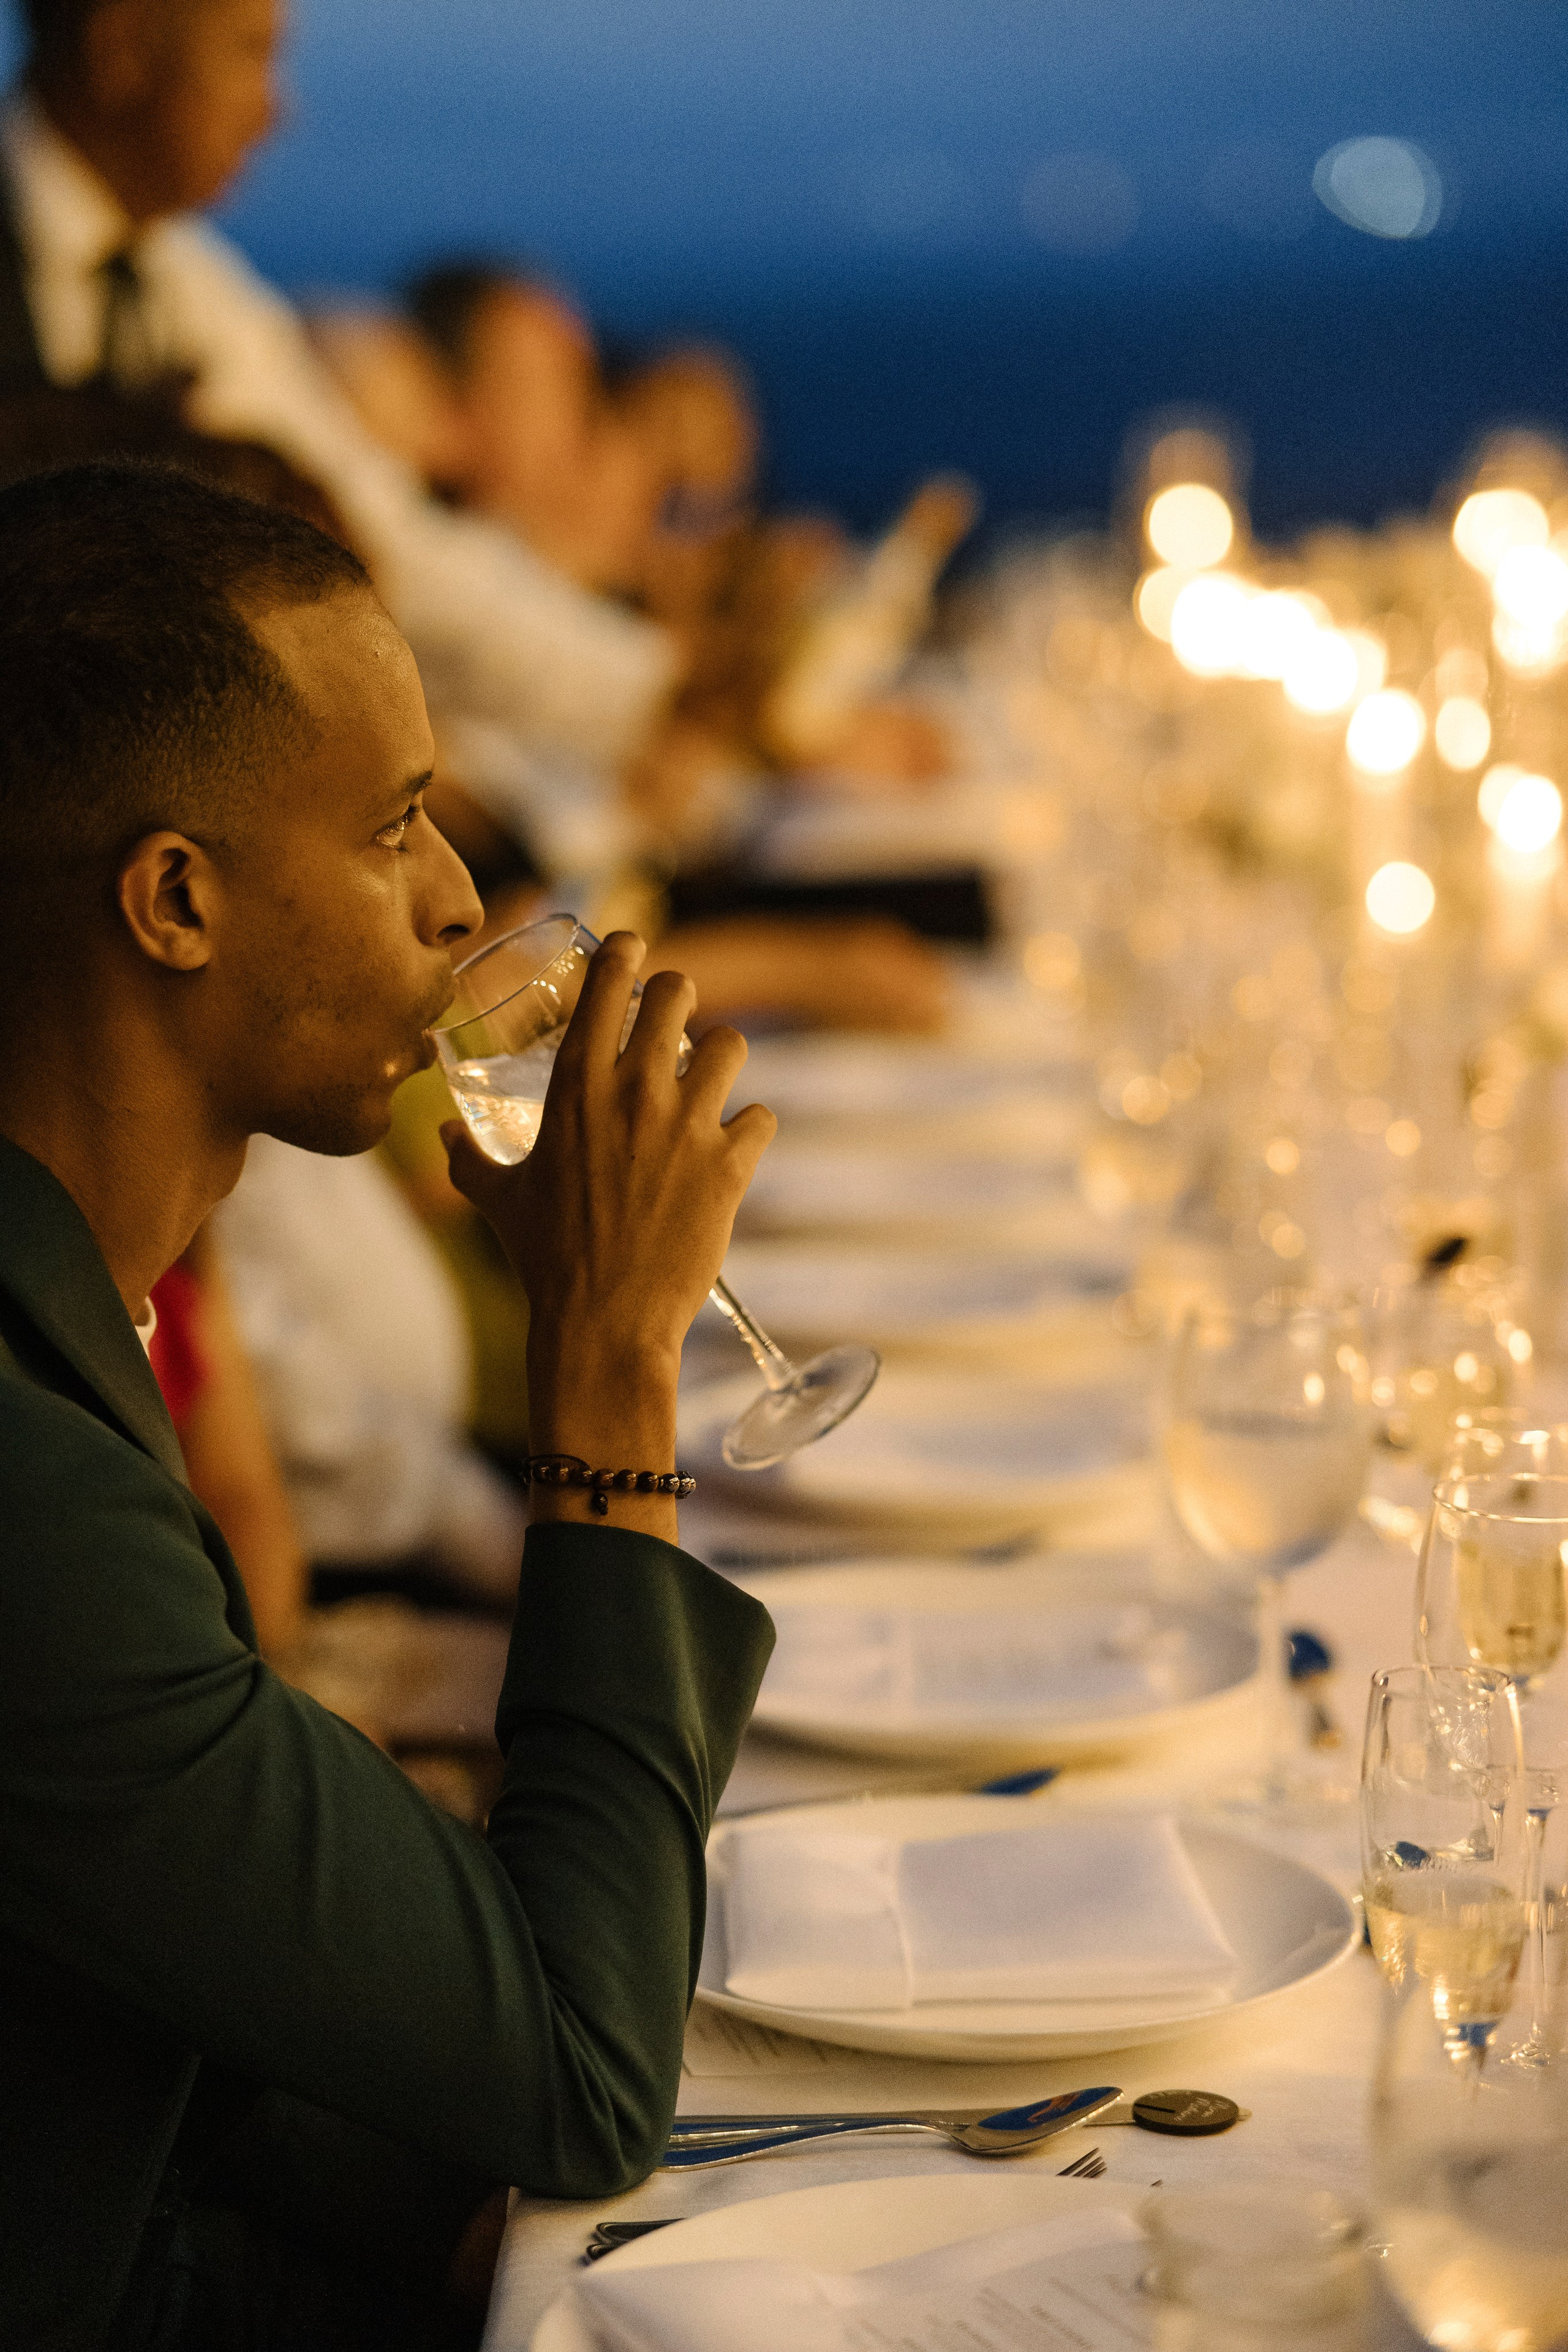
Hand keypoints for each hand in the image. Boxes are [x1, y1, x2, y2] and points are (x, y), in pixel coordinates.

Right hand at [442, 934, 774, 1530]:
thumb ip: (468, 1158)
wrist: (602, 1324)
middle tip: (672, 1020)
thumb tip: (441, 1133)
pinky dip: (749, 1129)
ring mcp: (687, 1125)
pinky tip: (734, 1146)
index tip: (632, 949)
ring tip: (708, 1079)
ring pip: (730, 1044)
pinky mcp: (729, 1165)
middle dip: (677, 1000)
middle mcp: (635, 1091)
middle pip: (678, 993)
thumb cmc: (543, 1260)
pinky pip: (761, 1118)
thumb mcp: (496, 1200)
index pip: (608, 980)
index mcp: (575, 1084)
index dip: (625, 953)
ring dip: (721, 1057)